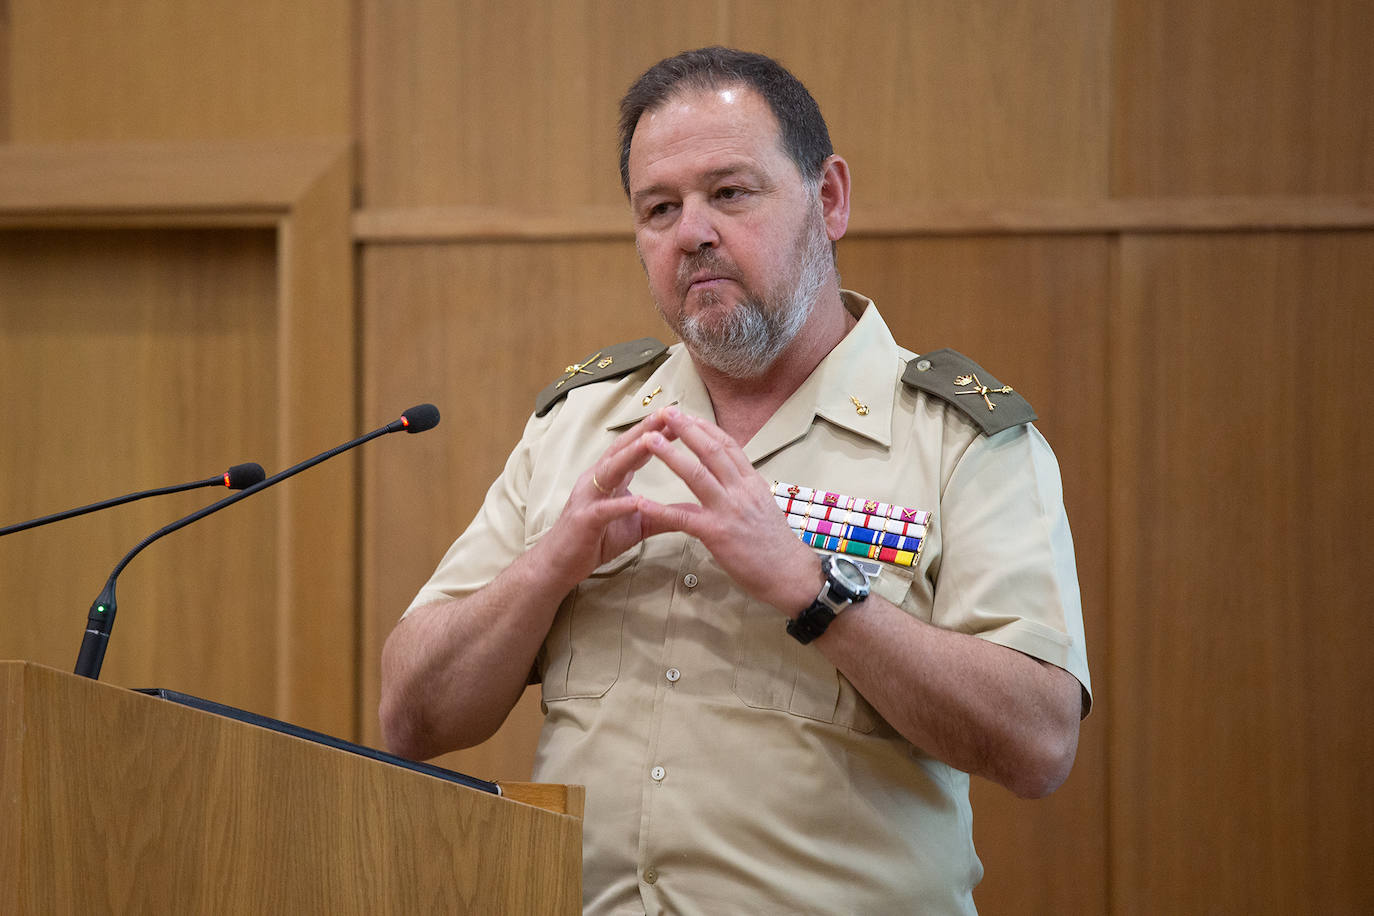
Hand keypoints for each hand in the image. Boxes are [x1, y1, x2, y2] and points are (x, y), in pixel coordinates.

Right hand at [535, 411, 675, 588]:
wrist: (559, 564)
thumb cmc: (595, 540)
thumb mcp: (636, 525)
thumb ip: (660, 513)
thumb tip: (693, 511)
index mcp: (610, 477)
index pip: (635, 449)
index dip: (655, 432)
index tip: (678, 418)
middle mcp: (597, 480)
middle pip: (622, 449)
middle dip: (645, 430)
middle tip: (667, 414)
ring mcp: (588, 498)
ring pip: (610, 470)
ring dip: (631, 454)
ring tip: (652, 440)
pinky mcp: (584, 521)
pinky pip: (604, 510)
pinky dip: (620, 504)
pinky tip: (638, 499)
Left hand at [635, 408, 820, 614]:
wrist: (790, 574)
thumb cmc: (776, 544)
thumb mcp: (763, 506)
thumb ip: (743, 489)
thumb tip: (729, 475)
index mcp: (752, 482)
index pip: (728, 445)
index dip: (706, 428)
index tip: (688, 414)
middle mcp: (741, 490)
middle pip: (711, 451)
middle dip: (687, 429)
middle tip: (666, 412)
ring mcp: (728, 511)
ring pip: (696, 475)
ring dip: (670, 455)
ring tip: (650, 439)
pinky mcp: (716, 534)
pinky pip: (683, 518)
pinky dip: (660, 510)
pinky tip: (641, 503)